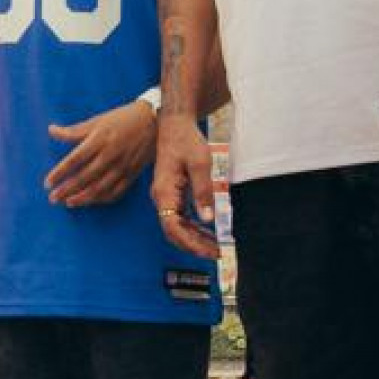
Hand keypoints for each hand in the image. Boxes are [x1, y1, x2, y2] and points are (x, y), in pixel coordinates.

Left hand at [45, 103, 156, 208]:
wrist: (153, 122)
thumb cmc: (121, 119)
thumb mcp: (97, 121)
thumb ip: (74, 131)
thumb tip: (51, 130)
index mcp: (100, 139)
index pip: (75, 160)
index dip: (60, 173)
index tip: (47, 183)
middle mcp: (111, 155)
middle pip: (85, 177)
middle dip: (67, 190)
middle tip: (52, 198)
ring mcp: (122, 167)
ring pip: (99, 188)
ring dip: (82, 198)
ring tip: (67, 203)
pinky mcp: (132, 174)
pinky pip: (115, 192)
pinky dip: (101, 199)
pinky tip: (89, 201)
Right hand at [151, 111, 218, 257]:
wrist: (174, 124)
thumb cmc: (186, 141)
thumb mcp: (200, 164)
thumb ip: (203, 192)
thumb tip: (207, 219)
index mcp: (164, 192)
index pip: (173, 228)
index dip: (191, 243)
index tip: (210, 251)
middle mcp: (161, 197)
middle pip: (174, 232)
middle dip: (195, 246)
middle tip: (217, 253)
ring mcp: (165, 196)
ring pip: (177, 227)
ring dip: (195, 238)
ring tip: (216, 246)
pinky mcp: (171, 193)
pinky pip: (180, 217)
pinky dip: (194, 227)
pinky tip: (209, 231)